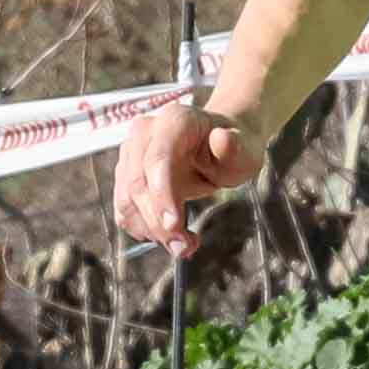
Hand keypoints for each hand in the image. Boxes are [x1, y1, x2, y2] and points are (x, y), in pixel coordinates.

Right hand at [113, 97, 253, 252]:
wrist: (218, 147)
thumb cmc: (232, 149)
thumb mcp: (244, 151)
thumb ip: (233, 147)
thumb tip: (221, 139)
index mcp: (175, 120)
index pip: (158, 158)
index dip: (162, 194)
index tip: (174, 226)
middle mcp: (144, 132)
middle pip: (138, 184)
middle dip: (159, 223)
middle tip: (185, 247)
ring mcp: (130, 153)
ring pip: (127, 201)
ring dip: (152, 231)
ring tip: (184, 245)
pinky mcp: (125, 176)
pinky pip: (125, 210)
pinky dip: (145, 230)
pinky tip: (171, 237)